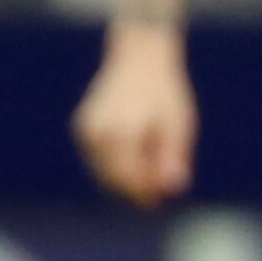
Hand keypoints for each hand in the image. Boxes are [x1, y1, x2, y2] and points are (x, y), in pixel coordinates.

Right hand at [73, 30, 197, 206]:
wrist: (139, 58)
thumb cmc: (164, 91)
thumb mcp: (178, 123)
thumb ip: (173, 157)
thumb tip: (173, 188)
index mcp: (122, 132)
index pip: (129, 179)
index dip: (144, 194)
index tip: (158, 202)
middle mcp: (98, 133)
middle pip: (114, 179)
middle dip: (133, 190)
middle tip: (153, 199)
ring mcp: (87, 131)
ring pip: (103, 172)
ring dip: (123, 180)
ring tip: (146, 176)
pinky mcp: (83, 128)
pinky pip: (97, 159)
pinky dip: (113, 166)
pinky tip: (132, 160)